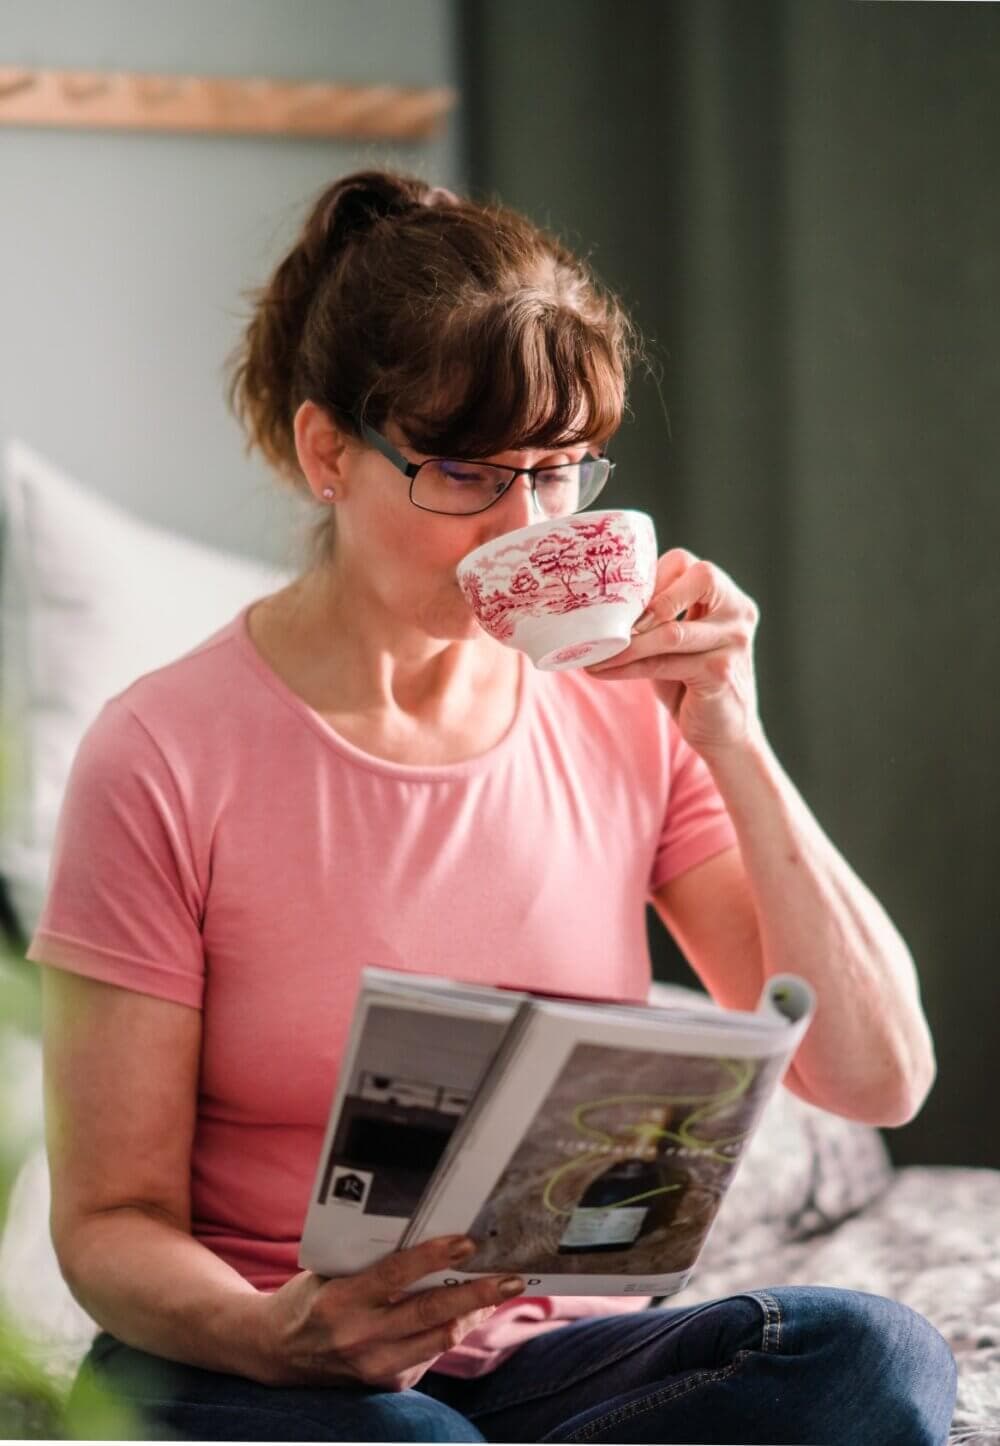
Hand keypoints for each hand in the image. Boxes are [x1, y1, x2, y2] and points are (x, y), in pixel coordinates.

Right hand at [251, 1235, 522, 1390]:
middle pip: (431, 1314)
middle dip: (477, 1294)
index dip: (434, 1258)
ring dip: (473, 1315)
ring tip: (498, 1291)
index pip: (396, 1275)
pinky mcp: (386, 1384)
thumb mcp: (331, 1271)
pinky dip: (450, 1331)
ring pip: (440, 1340)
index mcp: (342, 1300)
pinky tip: (465, 1313)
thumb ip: (373, 1263)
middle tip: (511, 1277)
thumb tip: (431, 1245)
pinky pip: (429, 1355)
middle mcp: (359, 1337)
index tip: (468, 1242)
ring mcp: (374, 1366)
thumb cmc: (308, 1298)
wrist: (274, 1352)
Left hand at [586, 548, 761, 756]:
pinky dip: (628, 666)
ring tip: (593, 651)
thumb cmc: (693, 681)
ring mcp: (733, 642)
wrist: (724, 731)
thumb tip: (600, 604)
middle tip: (611, 622)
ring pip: (671, 631)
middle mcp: (738, 612)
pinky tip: (603, 670)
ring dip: (626, 643)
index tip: (620, 601)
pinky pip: (663, 663)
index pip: (688, 564)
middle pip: (697, 578)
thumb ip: (657, 617)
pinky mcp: (720, 673)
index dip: (651, 577)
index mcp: (728, 597)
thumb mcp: (678, 640)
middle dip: (649, 600)